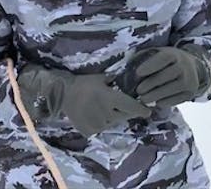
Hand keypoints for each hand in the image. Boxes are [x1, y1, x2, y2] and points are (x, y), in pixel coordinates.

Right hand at [17, 64, 151, 136]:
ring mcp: (98, 124)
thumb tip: (128, 81)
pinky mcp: (90, 131)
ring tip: (105, 109)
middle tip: (124, 107)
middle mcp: (107, 113)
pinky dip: (101, 122)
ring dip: (113, 117)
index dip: (142, 110)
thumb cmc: (82, 83)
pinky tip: (95, 114)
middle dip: (127, 112)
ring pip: (113, 123)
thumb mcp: (100, 78)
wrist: (62, 94)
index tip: (148, 111)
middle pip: (124, 116)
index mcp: (110, 98)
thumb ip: (114, 81)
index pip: (132, 107)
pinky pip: (101, 128)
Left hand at [121, 46, 209, 108]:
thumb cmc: (166, 61)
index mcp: (173, 54)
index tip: (138, 73)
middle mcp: (184, 66)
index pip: (163, 59)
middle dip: (151, 84)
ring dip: (156, 95)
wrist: (191, 67)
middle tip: (138, 91)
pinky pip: (177, 99)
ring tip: (143, 99)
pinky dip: (165, 102)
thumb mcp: (157, 53)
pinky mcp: (191, 93)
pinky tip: (156, 102)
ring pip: (172, 89)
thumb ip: (143, 57)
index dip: (150, 65)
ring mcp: (190, 80)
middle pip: (167, 75)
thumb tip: (126, 64)